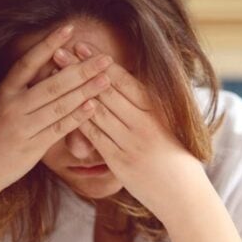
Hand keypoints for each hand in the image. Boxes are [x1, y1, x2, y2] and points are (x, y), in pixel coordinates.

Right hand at [0, 24, 114, 201]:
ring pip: (59, 105)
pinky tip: (93, 106)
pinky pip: (58, 129)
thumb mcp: (1, 106)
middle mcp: (11, 106)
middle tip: (105, 58)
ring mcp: (21, 127)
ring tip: (106, 79)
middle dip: (81, 69)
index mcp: (3, 92)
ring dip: (85, 91)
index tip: (69, 28)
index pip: (28, 62)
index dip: (48, 44)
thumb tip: (53, 66)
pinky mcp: (31, 147)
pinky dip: (77, 117)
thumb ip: (23, 89)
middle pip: (52, 83)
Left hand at [57, 41, 209, 222]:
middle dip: (81, 69)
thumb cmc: (179, 159)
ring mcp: (131, 143)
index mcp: (158, 111)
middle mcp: (144, 123)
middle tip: (60, 49)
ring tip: (56, 74)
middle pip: (106, 90)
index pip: (125, 81)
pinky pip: (95, 137)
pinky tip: (62, 107)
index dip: (101, 62)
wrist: (185, 196)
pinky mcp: (120, 162)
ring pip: (98, 111)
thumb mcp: (172, 126)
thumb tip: (132, 84)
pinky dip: (78, 120)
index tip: (83, 46)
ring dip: (73, 90)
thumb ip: (152, 107)